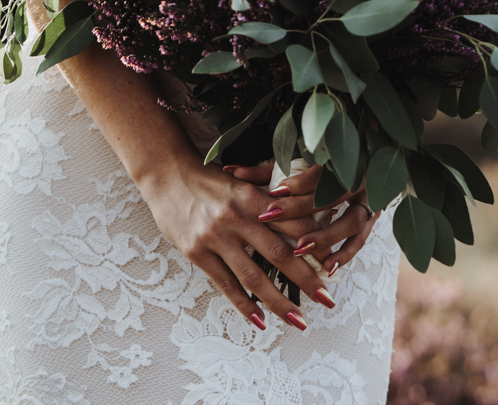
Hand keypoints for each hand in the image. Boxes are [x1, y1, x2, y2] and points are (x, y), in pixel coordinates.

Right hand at [140, 158, 334, 331]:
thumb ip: (268, 194)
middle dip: (306, 280)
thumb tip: (300, 213)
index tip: (331, 264)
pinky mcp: (197, 252)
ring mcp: (215, 237)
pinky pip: (225, 284)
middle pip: (280, 254)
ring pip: (253, 276)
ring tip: (297, 320)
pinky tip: (259, 321)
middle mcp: (237, 218)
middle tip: (327, 299)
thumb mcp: (242, 179)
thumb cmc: (208, 177)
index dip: (315, 246)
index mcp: (253, 197)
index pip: (293, 225)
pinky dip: (243, 305)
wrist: (166, 174)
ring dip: (278, 302)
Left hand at [222, 162, 381, 276]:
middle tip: (274, 221)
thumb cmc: (317, 168)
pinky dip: (346, 253)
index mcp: (338, 161)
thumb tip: (228, 170)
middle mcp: (357, 179)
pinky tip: (328, 266)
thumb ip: (264, 172)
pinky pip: (362, 239)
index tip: (272, 199)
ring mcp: (369, 199)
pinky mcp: (372, 217)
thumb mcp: (291, 166)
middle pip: (330, 196)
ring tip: (302, 250)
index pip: (315, 174)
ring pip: (352, 220)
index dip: (295, 187)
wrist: (363, 162)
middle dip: (302, 210)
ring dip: (327, 236)